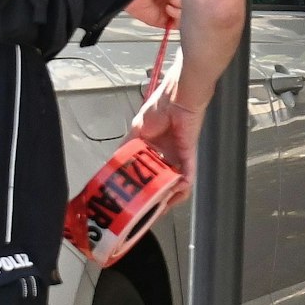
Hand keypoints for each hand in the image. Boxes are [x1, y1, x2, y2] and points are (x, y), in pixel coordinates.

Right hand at [129, 67, 204, 201]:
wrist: (181, 95)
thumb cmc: (161, 106)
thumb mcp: (138, 129)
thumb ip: (129, 146)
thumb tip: (115, 162)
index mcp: (151, 148)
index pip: (143, 171)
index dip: (137, 185)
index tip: (128, 199)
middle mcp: (165, 155)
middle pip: (159, 181)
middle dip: (153, 196)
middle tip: (143, 209)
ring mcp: (177, 156)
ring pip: (173, 182)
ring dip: (167, 195)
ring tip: (158, 206)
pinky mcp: (189, 154)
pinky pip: (187, 174)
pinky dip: (183, 185)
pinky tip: (177, 193)